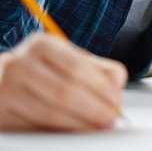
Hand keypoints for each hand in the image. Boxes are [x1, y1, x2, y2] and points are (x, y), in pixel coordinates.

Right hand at [0, 32, 127, 131]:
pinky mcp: (1, 112)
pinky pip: (36, 126)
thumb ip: (99, 69)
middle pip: (65, 91)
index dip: (100, 86)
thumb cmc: (44, 69)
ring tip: (98, 125)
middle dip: (94, 108)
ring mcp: (7, 88)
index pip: (77, 67)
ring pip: (51, 112)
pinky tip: (77, 128)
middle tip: (110, 117)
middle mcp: (20, 64)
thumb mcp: (70, 59)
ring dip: (80, 122)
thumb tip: (117, 87)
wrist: (3, 79)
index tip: (115, 99)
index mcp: (42, 45)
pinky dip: (62, 130)